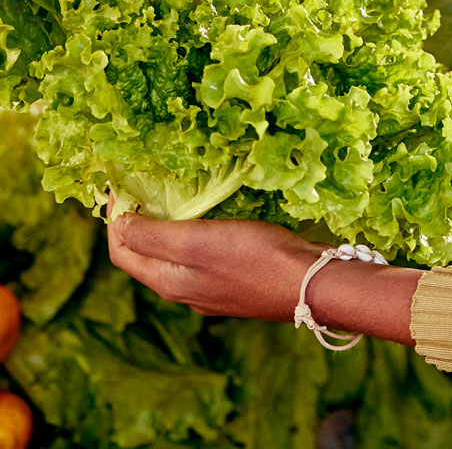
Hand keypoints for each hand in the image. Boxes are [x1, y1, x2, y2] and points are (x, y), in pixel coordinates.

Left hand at [107, 195, 322, 319]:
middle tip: (144, 189)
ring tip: (175, 201)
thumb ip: (153, 235)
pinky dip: (196, 239)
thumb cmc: (254, 259)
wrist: (310, 284)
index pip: (122, 251)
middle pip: (147, 257)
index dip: (115, 218)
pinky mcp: (237, 285)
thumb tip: (119, 224)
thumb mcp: (197, 241)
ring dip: (168, 231)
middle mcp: (185, 292)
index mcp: (168, 281)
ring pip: (175, 260)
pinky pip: (203, 261)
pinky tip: (214, 223)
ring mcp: (212, 292)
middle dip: (139, 223)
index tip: (120, 186)